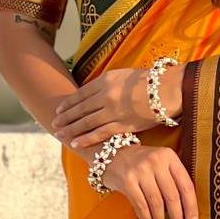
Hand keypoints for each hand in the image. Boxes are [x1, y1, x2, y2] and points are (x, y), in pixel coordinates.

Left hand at [51, 63, 184, 149]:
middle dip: (65, 117)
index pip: (81, 94)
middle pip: (79, 108)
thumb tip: (97, 90)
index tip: (59, 109)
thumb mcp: (124, 75)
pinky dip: (85, 138)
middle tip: (54, 123)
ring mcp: (111, 110)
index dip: (69, 103)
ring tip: (60, 134)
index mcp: (105, 81)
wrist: (165, 90)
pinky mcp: (121, 124)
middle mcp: (104, 95)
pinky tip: (74, 143)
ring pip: (85, 121)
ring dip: (70, 129)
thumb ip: (108, 83)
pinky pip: (98, 133)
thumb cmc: (149, 82)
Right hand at [100, 142, 198, 218]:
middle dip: (177, 218)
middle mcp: (156, 162)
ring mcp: (140, 171)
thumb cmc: (141, 163)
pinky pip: (141, 205)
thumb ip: (173, 179)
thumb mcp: (160, 163)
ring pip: (156, 203)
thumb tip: (186, 211)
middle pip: (172, 196)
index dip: (191, 206)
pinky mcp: (127, 181)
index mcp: (169, 156)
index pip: (185, 185)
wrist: (110, 154)